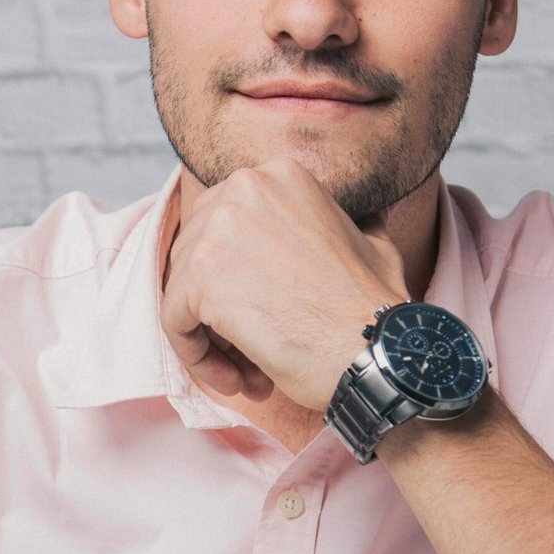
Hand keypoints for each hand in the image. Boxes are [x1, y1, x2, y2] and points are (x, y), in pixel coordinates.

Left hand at [160, 157, 407, 410]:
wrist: (378, 350)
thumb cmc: (375, 306)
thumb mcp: (366, 238)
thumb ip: (337, 221)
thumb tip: (347, 219)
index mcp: (279, 174)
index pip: (222, 224)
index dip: (235, 276)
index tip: (260, 312)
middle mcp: (243, 188)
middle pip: (196, 255)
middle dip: (219, 309)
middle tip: (252, 350)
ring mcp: (218, 231)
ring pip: (184, 291)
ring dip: (213, 338)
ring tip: (251, 372)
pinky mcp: (201, 280)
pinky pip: (174, 321)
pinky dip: (197, 356)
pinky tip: (238, 379)